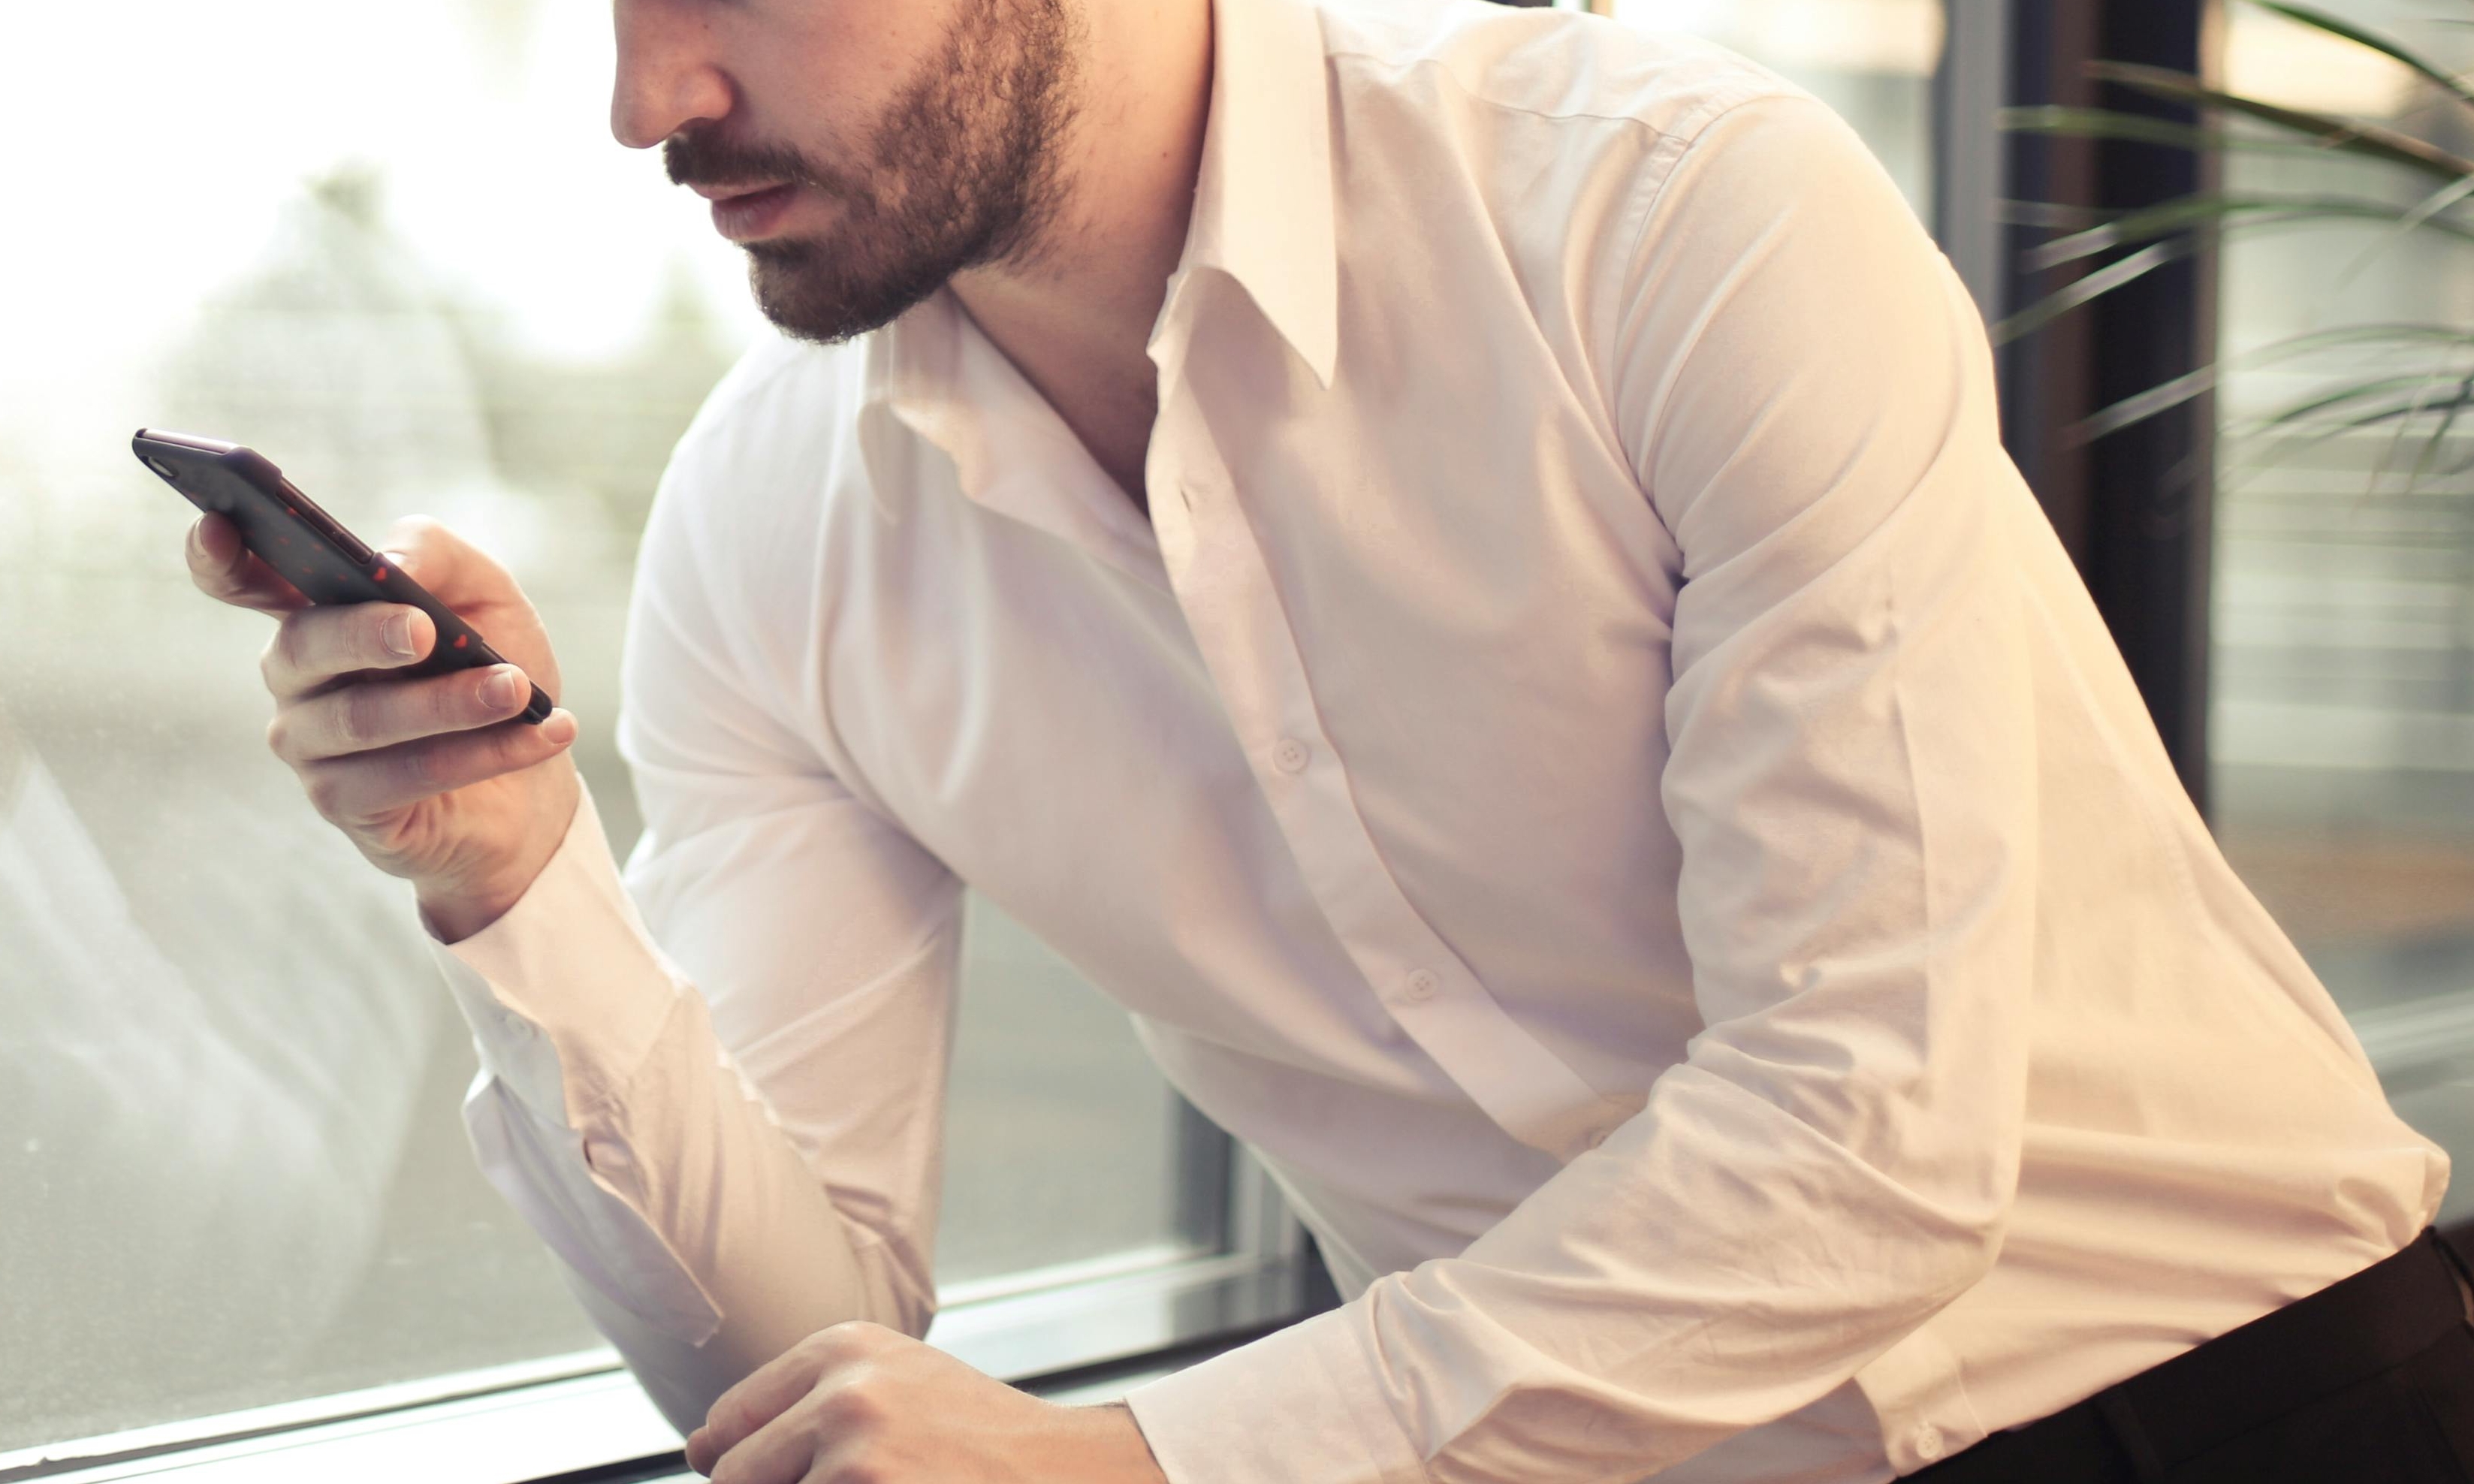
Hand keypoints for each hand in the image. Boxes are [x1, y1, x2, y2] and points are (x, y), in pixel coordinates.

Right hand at [185, 510, 580, 939]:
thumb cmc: (495, 664)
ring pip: (364, 718)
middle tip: (426, 630)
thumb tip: (389, 560)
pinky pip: (405, 776)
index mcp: (316, 609)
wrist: (537, 768)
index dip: (217, 554)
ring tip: (518, 689)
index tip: (217, 523)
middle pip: (305, 646)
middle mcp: (295, 675)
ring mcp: (309, 744)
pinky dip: (483, 753)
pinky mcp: (345, 804)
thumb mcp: (483, 592)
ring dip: (449, 703)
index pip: (239, 578)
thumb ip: (434, 554)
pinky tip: (543, 735)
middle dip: (368, 635)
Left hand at [685, 1322, 1169, 1483]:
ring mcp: (854, 1457)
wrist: (1061, 1471)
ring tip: (889, 1481)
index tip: (798, 1473)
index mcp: (843, 1347)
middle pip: (734, 1476)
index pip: (728, 1422)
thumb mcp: (892, 1387)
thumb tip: (697, 1449)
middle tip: (858, 1479)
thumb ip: (796, 1407)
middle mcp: (843, 1392)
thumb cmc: (974, 1437)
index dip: (747, 1466)